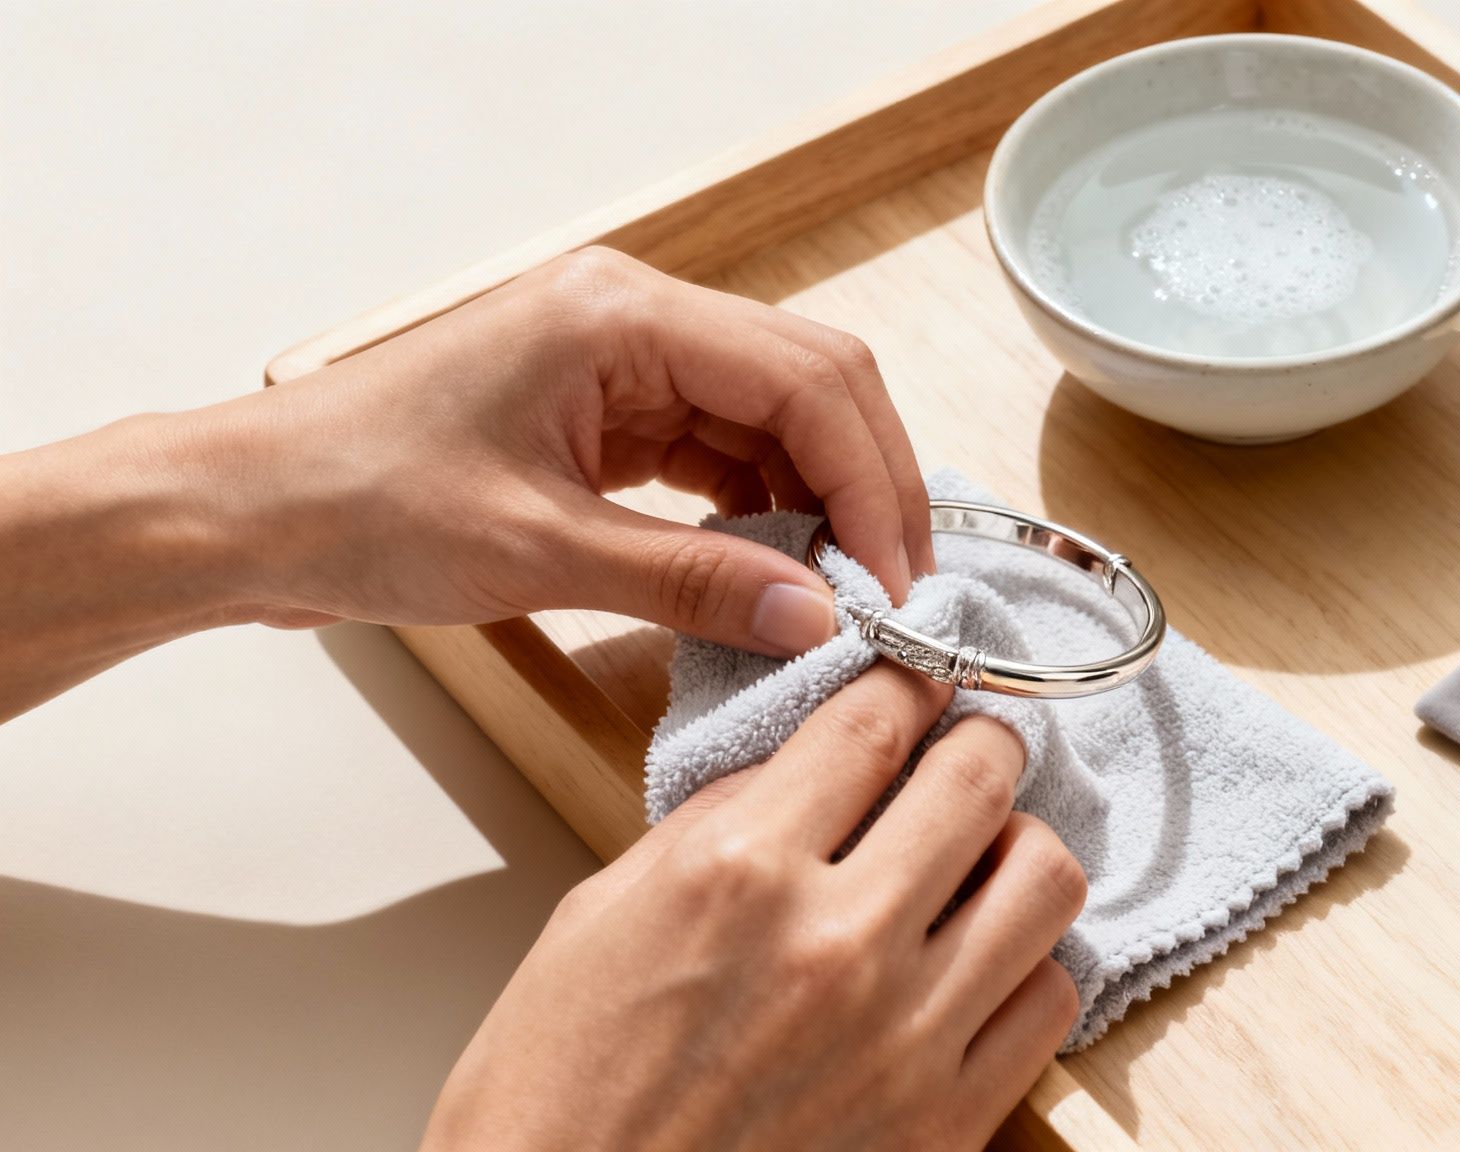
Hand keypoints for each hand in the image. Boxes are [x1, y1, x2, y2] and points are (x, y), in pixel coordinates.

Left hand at [242, 246, 934, 646]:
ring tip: (845, 595)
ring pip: (777, 420)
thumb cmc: (357, 502)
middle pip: (811, 384)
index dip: (872, 481)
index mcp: (621, 314)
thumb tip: (816, 620)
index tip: (896, 579)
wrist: (249, 514)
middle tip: (895, 591)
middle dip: (867, 486)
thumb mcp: (538, 552)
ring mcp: (625, 362)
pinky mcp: (611, 413)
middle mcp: (636, 318)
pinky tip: (780, 573)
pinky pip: (725, 452)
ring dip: (822, 502)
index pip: (804, 378)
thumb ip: (692, 580)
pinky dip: (766, 512)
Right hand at [421, 665, 1087, 1150]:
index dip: (909, 677)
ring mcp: (905, 1037)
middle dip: (978, 743)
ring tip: (980, 859)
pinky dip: (1028, 962)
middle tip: (963, 752)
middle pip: (980, 776)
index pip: (873, 719)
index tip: (922, 674)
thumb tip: (800, 767)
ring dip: (1018, 847)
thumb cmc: (556, 1096)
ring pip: (1044, 880)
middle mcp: (837, 942)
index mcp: (739, 873)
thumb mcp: (601, 918)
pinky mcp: (946, 1124)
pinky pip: (1050, 1000)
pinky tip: (980, 962)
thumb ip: (716, 825)